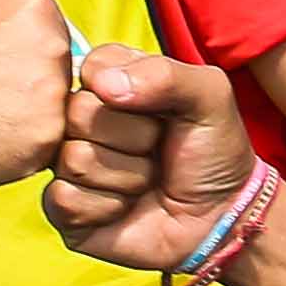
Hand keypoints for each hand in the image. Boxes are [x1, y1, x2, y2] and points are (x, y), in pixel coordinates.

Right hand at [0, 0, 78, 188]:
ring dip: (30, 120)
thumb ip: (1, 14)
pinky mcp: (47, 137)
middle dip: (32, 89)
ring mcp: (54, 93)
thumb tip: (20, 21)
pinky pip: (47, 145)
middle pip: (60, 73)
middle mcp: (53, 45)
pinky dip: (23, 150)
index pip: (53, 37)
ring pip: (57, 111)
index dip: (24, 60)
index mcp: (37, 9)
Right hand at [47, 43, 260, 274]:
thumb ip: (164, 74)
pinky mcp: (65, 208)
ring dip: (127, 176)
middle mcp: (84, 120)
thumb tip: (104, 84)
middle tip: (156, 150)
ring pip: (75, 158)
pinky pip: (66, 199)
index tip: (159, 110)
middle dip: (134, 137)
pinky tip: (127, 208)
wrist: (220, 218)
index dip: (129, 90)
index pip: (93, 67)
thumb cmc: (213, 152)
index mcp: (113, 82)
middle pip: (79, 112)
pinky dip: (108, 207)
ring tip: (148, 180)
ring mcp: (69, 163)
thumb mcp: (208, 96)